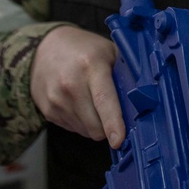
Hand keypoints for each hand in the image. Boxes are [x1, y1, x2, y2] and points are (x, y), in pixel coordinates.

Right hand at [30, 25, 124, 148]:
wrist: (44, 48)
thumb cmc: (83, 50)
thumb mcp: (108, 52)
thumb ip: (125, 74)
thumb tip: (144, 101)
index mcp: (90, 65)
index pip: (103, 99)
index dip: (113, 122)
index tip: (118, 140)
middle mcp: (70, 84)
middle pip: (96, 125)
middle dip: (109, 125)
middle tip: (112, 110)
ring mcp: (56, 99)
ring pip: (86, 131)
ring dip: (94, 124)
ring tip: (91, 100)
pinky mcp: (48, 110)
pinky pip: (74, 129)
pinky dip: (81, 122)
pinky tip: (78, 102)